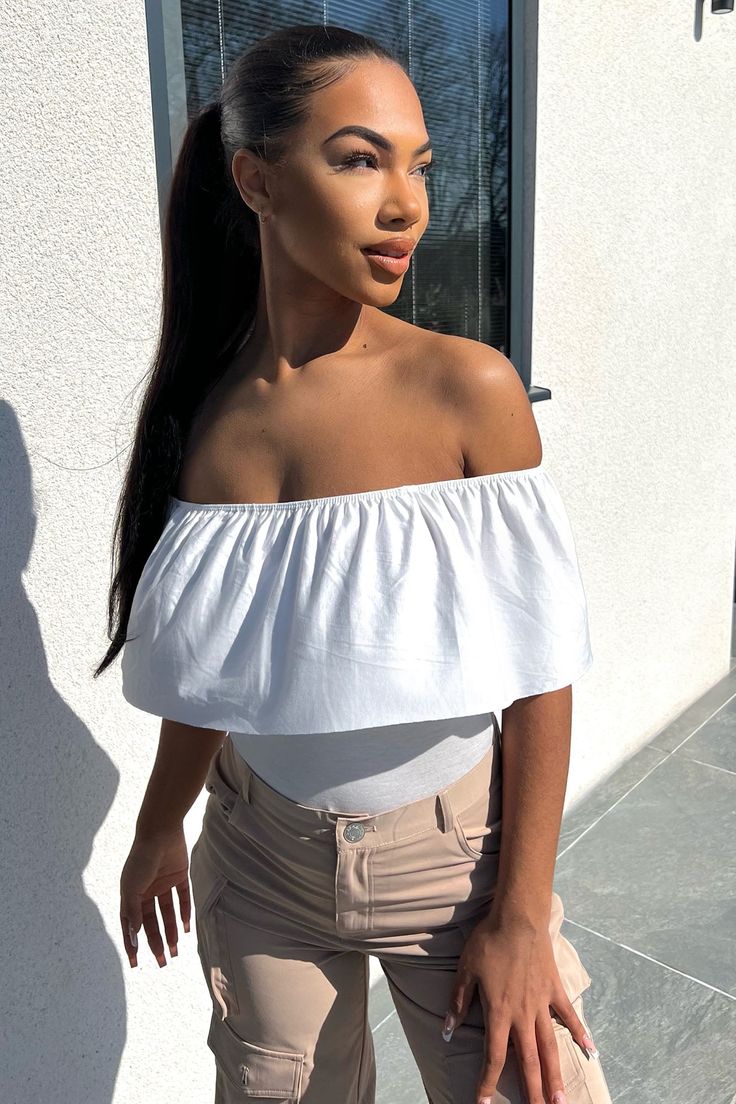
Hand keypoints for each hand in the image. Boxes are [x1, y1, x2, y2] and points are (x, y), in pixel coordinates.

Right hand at [120, 826, 191, 968]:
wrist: (160, 832)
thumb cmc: (141, 859)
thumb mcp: (131, 887)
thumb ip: (133, 912)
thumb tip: (134, 936)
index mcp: (131, 895)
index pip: (132, 925)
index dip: (133, 943)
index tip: (135, 963)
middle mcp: (147, 891)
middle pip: (152, 923)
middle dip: (156, 942)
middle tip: (163, 962)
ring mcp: (163, 884)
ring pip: (168, 914)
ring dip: (171, 932)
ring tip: (175, 951)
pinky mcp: (179, 876)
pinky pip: (183, 899)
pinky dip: (185, 913)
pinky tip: (186, 930)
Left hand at [444, 911, 593, 1103]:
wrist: (518, 918)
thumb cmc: (489, 941)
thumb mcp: (466, 971)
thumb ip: (458, 1003)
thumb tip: (447, 1030)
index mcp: (499, 1012)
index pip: (494, 1056)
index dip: (488, 1082)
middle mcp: (523, 1015)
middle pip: (528, 1061)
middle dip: (532, 1091)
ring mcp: (542, 1003)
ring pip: (550, 1047)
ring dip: (556, 1075)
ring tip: (562, 1100)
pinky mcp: (555, 990)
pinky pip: (569, 1016)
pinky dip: (580, 1032)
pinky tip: (591, 1050)